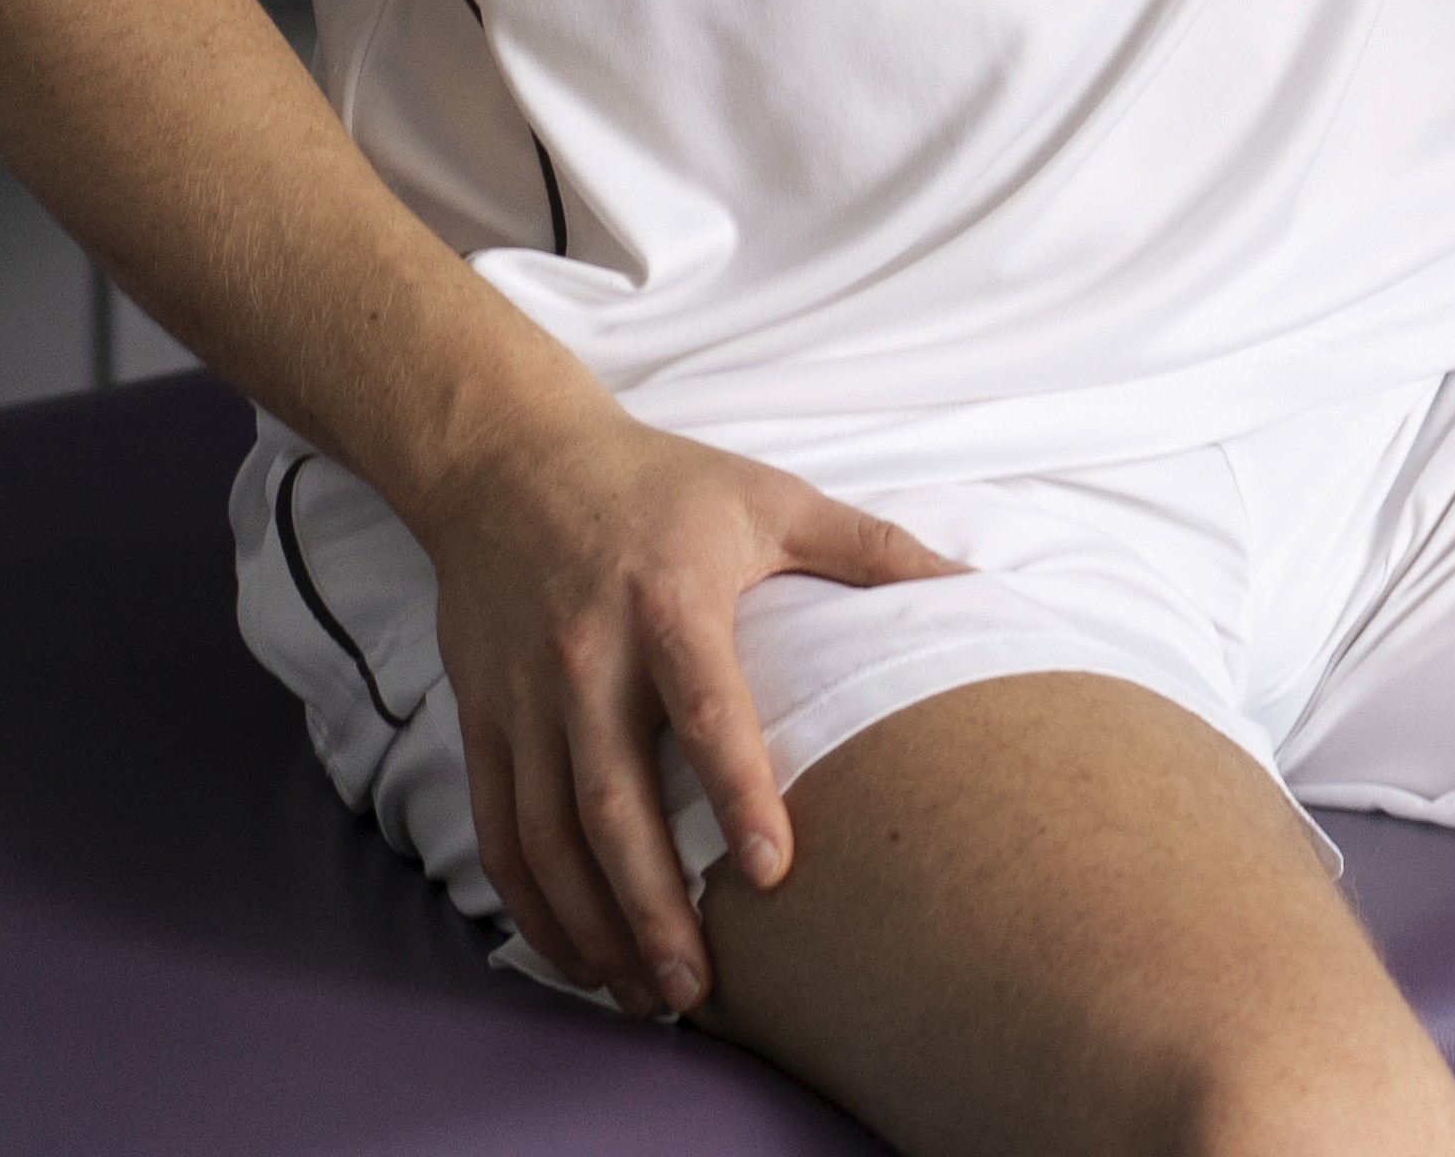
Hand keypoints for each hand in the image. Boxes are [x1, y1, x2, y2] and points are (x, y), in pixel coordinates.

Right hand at [419, 396, 960, 1015]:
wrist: (507, 459)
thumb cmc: (658, 484)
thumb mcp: (769, 497)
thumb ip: (869, 548)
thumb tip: (972, 588)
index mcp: (668, 599)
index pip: (705, 707)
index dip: (738, 792)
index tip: (772, 873)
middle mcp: (586, 655)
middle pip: (611, 802)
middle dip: (652, 906)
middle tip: (697, 986)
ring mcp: (524, 696)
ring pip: (547, 837)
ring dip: (592, 925)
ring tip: (645, 994)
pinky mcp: (481, 719)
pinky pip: (499, 831)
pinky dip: (531, 906)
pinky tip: (574, 956)